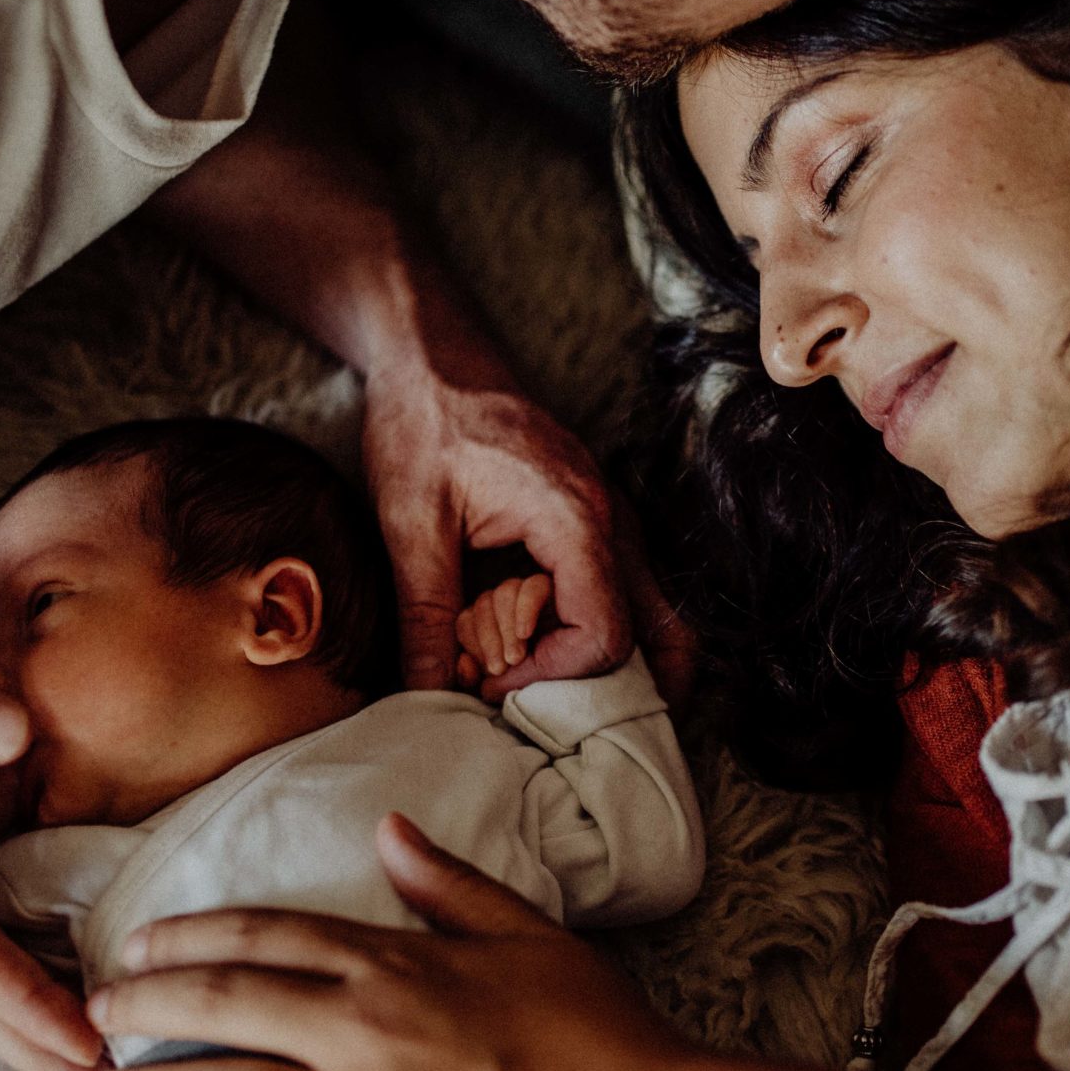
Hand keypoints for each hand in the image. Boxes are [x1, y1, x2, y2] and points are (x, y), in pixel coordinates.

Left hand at [82, 815, 692, 1070]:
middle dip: (142, 1002)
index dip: (193, 935)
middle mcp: (360, 1032)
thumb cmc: (607, 1041)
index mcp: (398, 966)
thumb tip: (388, 831)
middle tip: (94, 1009)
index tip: (141, 941)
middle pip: (222, 1002)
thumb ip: (451, 885)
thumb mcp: (533, 937)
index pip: (269, 935)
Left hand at [361, 364, 625, 700]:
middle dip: (609, 690)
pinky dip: (592, 633)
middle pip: (658, 636)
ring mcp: (613, 522)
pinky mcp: (596, 525)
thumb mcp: (410, 523)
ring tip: (549, 694)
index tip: (489, 681)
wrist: (434, 357)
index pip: (604, 635)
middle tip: (545, 713)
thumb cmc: (422, 424)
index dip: (550, 677)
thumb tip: (430, 698)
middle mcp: (613, 523)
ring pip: (651, 617)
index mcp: (575, 520)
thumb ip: (426, 616)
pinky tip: (540, 651)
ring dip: (607, 665)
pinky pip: (620, 593)